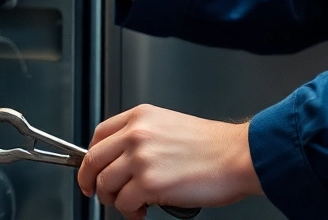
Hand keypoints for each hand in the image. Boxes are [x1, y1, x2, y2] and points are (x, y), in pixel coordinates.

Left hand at [78, 105, 262, 219]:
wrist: (237, 156)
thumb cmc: (212, 146)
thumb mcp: (169, 126)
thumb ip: (141, 137)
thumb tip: (120, 161)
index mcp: (140, 117)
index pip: (98, 137)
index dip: (91, 160)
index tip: (91, 172)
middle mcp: (137, 134)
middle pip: (93, 161)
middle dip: (94, 184)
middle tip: (104, 195)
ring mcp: (141, 158)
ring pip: (105, 185)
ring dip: (116, 201)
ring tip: (134, 204)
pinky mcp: (148, 183)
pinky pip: (124, 204)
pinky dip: (131, 212)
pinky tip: (144, 210)